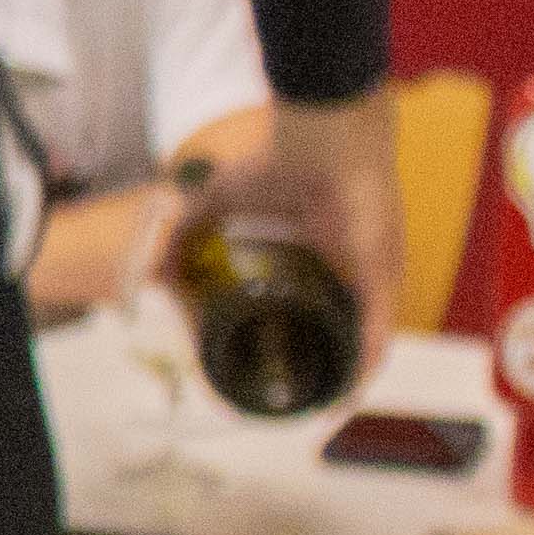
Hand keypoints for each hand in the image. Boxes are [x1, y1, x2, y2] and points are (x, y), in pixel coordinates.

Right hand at [207, 87, 407, 395]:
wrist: (321, 134)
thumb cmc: (279, 158)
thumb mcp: (215, 201)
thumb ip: (182, 230)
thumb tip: (152, 266)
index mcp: (320, 251)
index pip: (315, 302)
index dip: (298, 333)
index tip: (271, 358)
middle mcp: (350, 267)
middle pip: (340, 325)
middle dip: (322, 359)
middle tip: (295, 387)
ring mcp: (370, 272)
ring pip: (363, 335)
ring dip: (345, 370)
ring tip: (322, 400)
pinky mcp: (381, 273)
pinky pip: (378, 328)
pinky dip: (363, 361)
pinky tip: (347, 390)